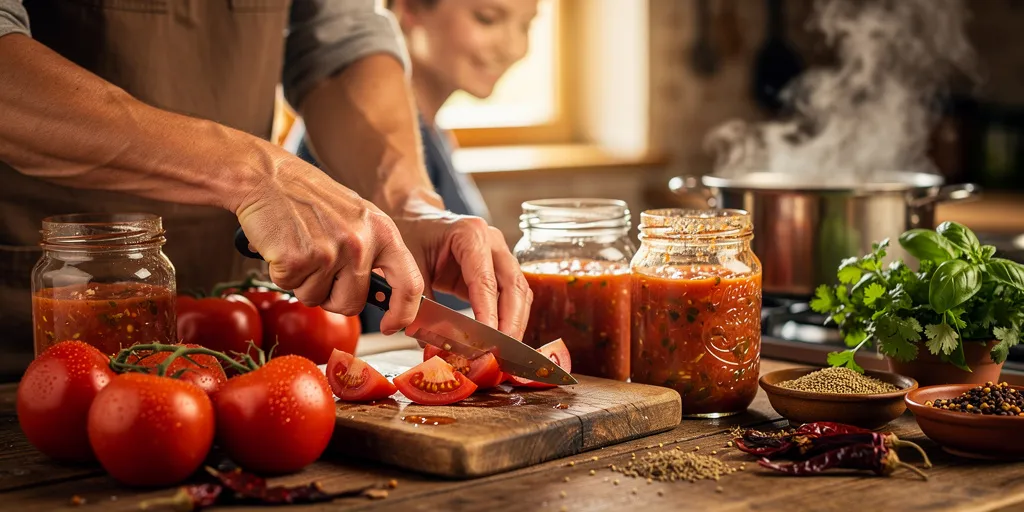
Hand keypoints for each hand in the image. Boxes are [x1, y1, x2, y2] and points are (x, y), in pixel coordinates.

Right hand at [233, 150, 423, 334]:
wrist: (267, 177)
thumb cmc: (309, 198)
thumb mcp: (358, 218)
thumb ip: (373, 252)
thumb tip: (387, 294)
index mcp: (382, 232)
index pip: (410, 283)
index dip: (403, 313)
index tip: (393, 325)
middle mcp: (360, 243)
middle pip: (352, 304)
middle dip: (331, 295)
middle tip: (317, 265)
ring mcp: (330, 252)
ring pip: (317, 299)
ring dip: (304, 283)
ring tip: (300, 248)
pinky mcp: (298, 259)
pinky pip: (290, 288)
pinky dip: (281, 273)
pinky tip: (283, 246)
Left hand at [393, 193, 532, 339]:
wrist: (416, 219)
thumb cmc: (412, 236)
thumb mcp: (410, 267)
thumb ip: (421, 304)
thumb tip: (432, 345)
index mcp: (470, 234)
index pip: (485, 280)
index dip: (488, 314)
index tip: (487, 341)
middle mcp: (492, 241)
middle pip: (513, 286)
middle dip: (510, 322)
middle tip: (502, 352)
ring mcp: (501, 254)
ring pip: (520, 291)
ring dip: (516, 322)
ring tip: (505, 351)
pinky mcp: (500, 270)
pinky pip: (513, 295)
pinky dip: (511, 317)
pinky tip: (503, 338)